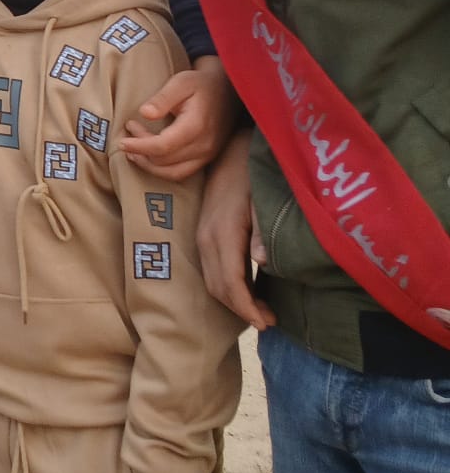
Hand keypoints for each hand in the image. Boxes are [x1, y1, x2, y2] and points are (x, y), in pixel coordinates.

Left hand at [120, 55, 238, 180]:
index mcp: (196, 126)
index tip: (122, 141)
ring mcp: (207, 154)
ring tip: (132, 151)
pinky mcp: (206, 158)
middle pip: (164, 160)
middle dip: (140, 150)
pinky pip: (181, 173)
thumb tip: (144, 113)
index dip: (139, 146)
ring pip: (171, 172)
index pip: (162, 146)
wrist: (226, 90)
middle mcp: (204, 145)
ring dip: (148, 165)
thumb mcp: (180, 82)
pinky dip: (161, 169)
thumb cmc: (200, 84)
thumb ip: (162, 98)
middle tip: (129, 132)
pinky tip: (148, 157)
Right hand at [195, 129, 275, 330]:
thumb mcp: (264, 200)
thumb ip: (263, 230)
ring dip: (234, 300)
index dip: (247, 307)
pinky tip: (248, 288)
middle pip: (217, 287)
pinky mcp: (205, 233)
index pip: (231, 282)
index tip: (268, 323)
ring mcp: (203, 235)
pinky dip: (228, 286)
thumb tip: (261, 261)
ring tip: (262, 310)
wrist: (234, 150)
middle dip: (241, 310)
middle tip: (269, 321)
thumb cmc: (255, 174)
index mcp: (224, 232)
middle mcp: (207, 238)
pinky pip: (212, 269)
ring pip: (211, 280)